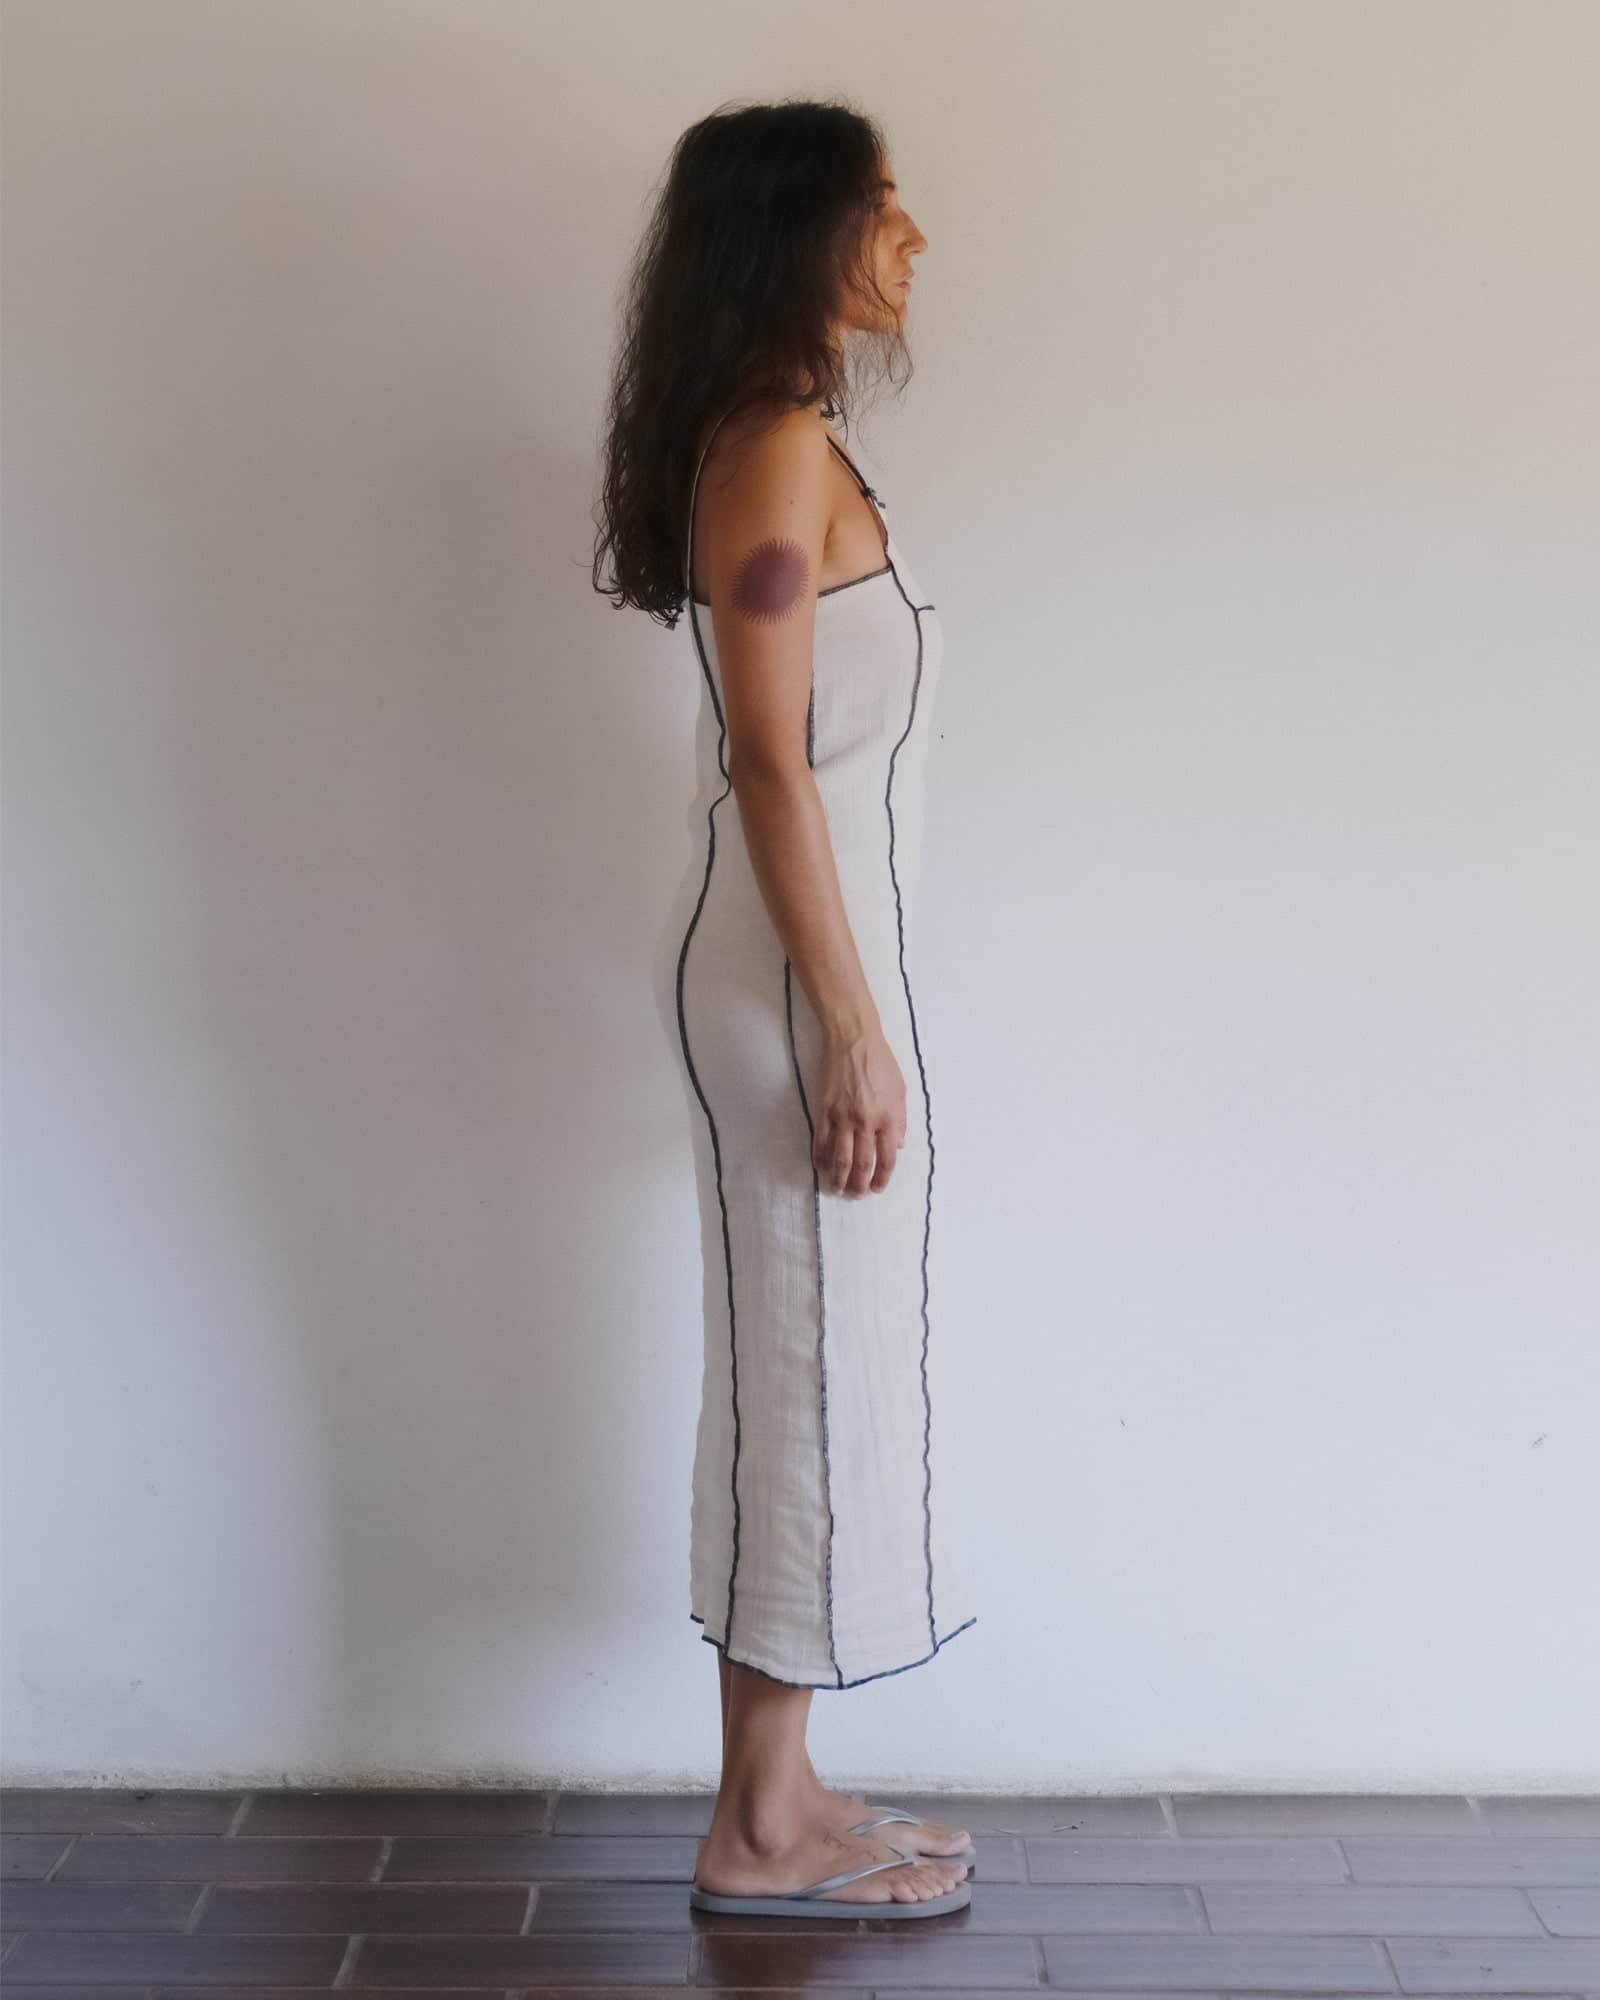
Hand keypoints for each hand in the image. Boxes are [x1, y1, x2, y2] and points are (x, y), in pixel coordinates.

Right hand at [812, 1022, 907, 1196]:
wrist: (853, 1040)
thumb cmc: (880, 1062)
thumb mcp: (901, 1090)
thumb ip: (900, 1120)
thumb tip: (899, 1146)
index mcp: (888, 1117)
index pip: (887, 1158)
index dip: (882, 1178)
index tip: (878, 1189)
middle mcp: (866, 1121)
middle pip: (863, 1164)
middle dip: (860, 1186)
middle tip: (856, 1196)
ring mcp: (843, 1117)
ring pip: (840, 1158)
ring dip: (839, 1179)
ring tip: (837, 1190)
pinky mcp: (823, 1110)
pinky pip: (820, 1141)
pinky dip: (820, 1158)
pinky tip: (821, 1167)